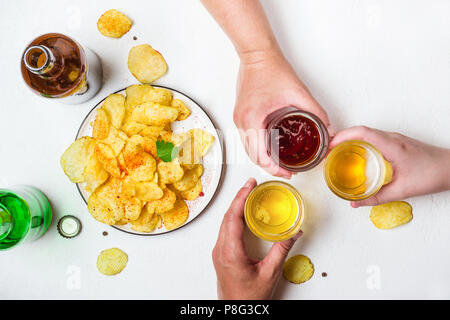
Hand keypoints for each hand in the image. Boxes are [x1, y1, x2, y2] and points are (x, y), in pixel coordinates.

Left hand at [212, 178, 301, 299]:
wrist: (236, 310)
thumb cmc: (249, 297)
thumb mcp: (270, 273)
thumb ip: (281, 251)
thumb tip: (294, 233)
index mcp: (230, 252)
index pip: (233, 218)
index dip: (241, 198)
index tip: (249, 185)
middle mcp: (221, 250)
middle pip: (227, 216)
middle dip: (239, 198)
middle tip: (251, 185)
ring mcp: (218, 252)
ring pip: (225, 222)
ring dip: (236, 207)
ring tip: (248, 195)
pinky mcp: (221, 254)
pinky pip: (225, 230)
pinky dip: (234, 217)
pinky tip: (243, 214)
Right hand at [234, 51, 329, 177]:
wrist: (256, 54)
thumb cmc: (270, 68)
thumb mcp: (298, 92)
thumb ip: (315, 111)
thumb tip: (327, 126)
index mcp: (252, 119)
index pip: (260, 155)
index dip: (274, 169)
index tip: (287, 173)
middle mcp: (242, 121)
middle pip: (252, 156)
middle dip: (269, 167)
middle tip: (286, 171)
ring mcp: (239, 118)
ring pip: (248, 148)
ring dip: (262, 157)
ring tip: (280, 162)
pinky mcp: (240, 114)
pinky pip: (247, 137)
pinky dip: (258, 146)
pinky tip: (271, 147)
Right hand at [330, 126, 449, 206]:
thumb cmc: (431, 174)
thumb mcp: (401, 190)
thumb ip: (376, 197)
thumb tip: (356, 203)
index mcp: (391, 145)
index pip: (362, 132)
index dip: (342, 136)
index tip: (329, 145)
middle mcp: (392, 138)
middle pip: (360, 131)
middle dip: (341, 137)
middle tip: (328, 150)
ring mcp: (395, 139)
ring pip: (367, 133)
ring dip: (350, 139)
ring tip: (338, 152)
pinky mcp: (397, 143)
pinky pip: (373, 138)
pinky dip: (360, 143)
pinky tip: (356, 155)